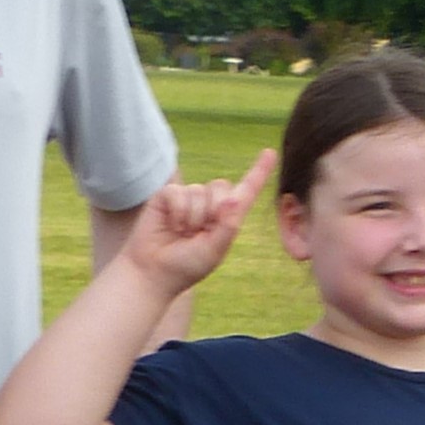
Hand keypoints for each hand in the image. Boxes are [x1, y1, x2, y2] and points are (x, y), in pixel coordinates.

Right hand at [121, 149, 272, 295]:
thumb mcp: (214, 251)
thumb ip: (227, 226)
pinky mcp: (167, 196)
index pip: (246, 192)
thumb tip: (233, 200)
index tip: (270, 152)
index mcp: (226, 218)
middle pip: (222, 186)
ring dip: (191, 217)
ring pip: (198, 191)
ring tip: (181, 233)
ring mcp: (187, 198)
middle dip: (213, 210)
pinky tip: (170, 225)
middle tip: (198, 233)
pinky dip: (177, 211)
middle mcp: (209, 205)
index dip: (259, 172)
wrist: (154, 272)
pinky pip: (178, 192)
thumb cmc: (186, 266)